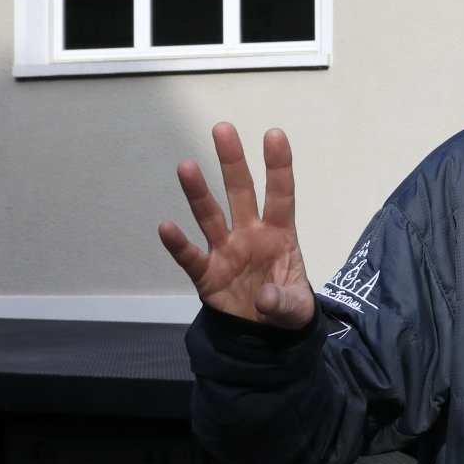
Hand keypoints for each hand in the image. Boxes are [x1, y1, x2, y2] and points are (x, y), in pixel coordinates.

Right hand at [159, 122, 314, 327]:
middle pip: (240, 192)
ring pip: (210, 216)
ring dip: (199, 193)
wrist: (263, 335)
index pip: (280, 195)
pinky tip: (166, 228)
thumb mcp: (296, 309)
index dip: (278, 167)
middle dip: (232, 162)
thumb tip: (265, 299)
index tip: (274, 134)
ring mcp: (226, 252)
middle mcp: (250, 235)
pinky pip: (190, 257)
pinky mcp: (207, 274)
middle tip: (222, 128)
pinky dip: (178, 245)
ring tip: (186, 166)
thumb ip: (285, 302)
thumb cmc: (285, 308)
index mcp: (279, 234)